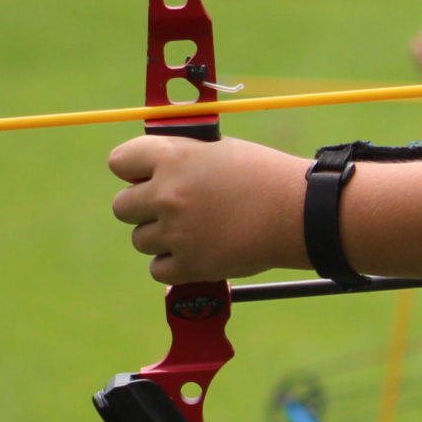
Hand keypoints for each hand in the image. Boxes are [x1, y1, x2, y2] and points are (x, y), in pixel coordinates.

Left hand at [109, 135, 306, 283]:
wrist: (302, 214)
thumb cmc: (267, 178)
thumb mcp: (221, 152)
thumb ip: (182, 159)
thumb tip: (152, 171)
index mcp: (174, 158)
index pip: (119, 162)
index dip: (133, 171)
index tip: (147, 178)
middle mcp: (168, 194)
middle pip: (122, 206)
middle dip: (144, 209)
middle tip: (175, 210)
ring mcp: (177, 232)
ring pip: (141, 240)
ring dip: (162, 238)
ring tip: (197, 232)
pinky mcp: (191, 265)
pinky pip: (158, 270)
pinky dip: (175, 265)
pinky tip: (200, 252)